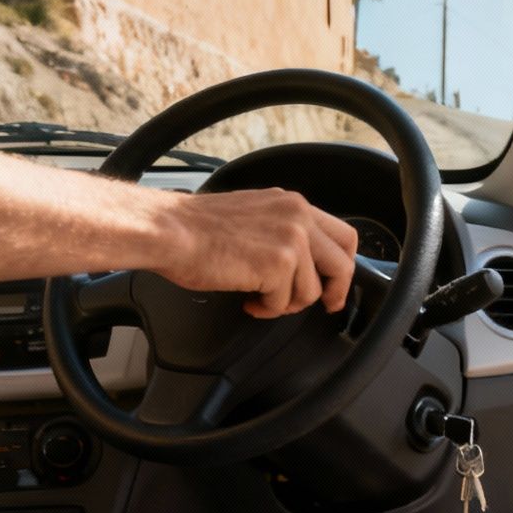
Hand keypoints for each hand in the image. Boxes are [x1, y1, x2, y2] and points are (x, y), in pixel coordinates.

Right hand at [151, 189, 359, 319]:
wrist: (168, 230)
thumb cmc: (196, 227)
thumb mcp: (254, 214)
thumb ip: (283, 231)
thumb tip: (303, 264)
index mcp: (293, 204)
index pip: (343, 236)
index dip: (344, 266)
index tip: (334, 284)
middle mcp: (298, 217)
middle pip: (342, 265)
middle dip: (334, 292)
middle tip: (322, 306)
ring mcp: (291, 240)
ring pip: (312, 291)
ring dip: (286, 303)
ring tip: (260, 298)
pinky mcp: (278, 265)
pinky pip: (285, 303)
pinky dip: (267, 309)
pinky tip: (249, 300)